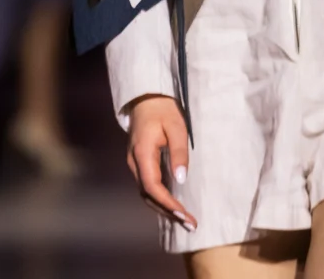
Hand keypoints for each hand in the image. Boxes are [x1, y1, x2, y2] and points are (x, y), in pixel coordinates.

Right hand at [126, 94, 197, 230]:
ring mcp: (134, 164)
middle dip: (168, 212)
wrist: (147, 98)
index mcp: (142, 154)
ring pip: (146, 193)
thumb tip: (180, 180)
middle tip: (190, 224)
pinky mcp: (139, 163)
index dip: (167, 204)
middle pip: (148, 195)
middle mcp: (134, 163)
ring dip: (164, 208)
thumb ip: (179, 152)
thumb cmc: (164, 110)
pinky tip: (173, 205)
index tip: (184, 215)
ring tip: (184, 220)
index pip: (152, 187)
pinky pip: (147, 186)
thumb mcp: (177, 127)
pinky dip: (160, 199)